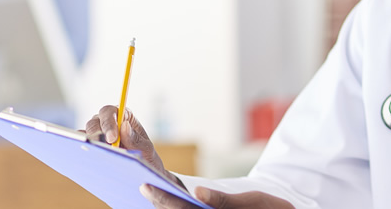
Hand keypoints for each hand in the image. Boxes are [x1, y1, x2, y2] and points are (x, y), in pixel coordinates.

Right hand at [80, 105, 182, 187]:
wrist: (140, 173)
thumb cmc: (145, 157)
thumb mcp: (146, 150)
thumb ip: (136, 140)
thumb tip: (124, 126)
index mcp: (124, 116)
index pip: (111, 112)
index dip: (108, 123)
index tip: (112, 139)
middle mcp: (108, 123)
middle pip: (94, 122)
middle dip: (97, 135)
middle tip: (103, 149)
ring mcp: (97, 134)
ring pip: (86, 134)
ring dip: (91, 145)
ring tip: (98, 157)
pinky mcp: (91, 147)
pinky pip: (82, 147)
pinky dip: (83, 152)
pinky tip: (90, 161)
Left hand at [141, 184, 294, 208]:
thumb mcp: (251, 202)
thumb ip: (223, 200)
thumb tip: (198, 192)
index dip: (163, 199)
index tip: (145, 186)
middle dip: (157, 202)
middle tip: (140, 184)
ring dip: (163, 205)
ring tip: (148, 190)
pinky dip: (174, 207)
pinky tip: (163, 199)